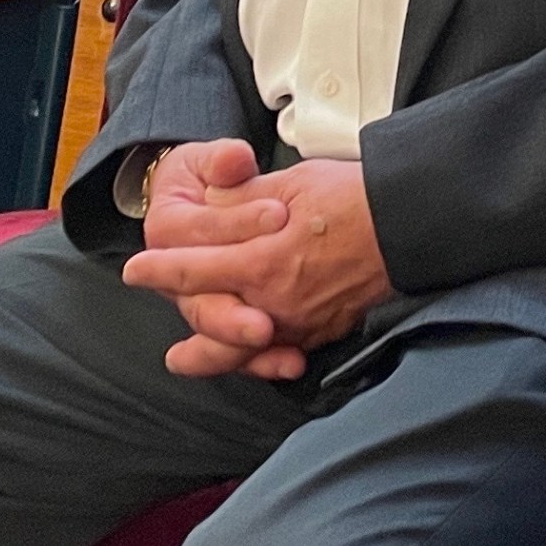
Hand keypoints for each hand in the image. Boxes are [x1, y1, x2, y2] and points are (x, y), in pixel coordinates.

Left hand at [122, 140, 393, 379]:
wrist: (409, 222)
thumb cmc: (350, 197)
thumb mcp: (289, 185)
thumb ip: (243, 203)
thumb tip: (207, 206)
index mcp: (263, 260)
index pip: (195, 270)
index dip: (161, 269)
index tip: (136, 269)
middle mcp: (277, 300)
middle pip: (211, 320)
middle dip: (181, 317)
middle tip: (156, 315)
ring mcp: (301, 321)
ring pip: (242, 350)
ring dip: (209, 354)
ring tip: (182, 360)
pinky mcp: (323, 331)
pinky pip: (282, 352)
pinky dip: (258, 360)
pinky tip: (248, 359)